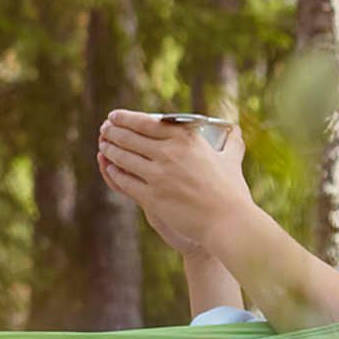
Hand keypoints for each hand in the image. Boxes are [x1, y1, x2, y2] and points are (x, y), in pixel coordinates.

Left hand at [96, 109, 251, 256]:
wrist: (228, 222)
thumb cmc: (232, 191)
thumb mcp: (231, 160)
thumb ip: (231, 142)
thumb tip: (235, 129)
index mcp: (186, 139)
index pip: (147, 122)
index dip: (126, 118)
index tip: (114, 116)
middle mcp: (169, 153)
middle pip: (130, 138)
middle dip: (113, 132)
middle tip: (104, 129)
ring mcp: (158, 175)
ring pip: (124, 158)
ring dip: (110, 150)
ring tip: (104, 145)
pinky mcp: (152, 197)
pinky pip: (126, 182)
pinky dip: (115, 173)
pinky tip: (110, 169)